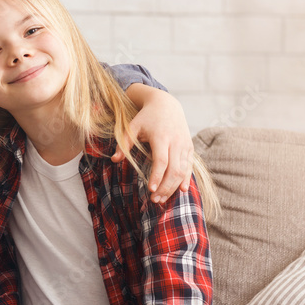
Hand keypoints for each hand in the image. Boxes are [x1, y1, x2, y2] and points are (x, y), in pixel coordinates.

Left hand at [113, 88, 193, 203]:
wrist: (167, 104)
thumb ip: (124, 144)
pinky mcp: (190, 148)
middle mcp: (176, 141)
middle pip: (174, 170)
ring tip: (161, 198)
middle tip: (154, 200)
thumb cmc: (146, 117)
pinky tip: (181, 191)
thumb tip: (114, 160)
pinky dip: (186, 179)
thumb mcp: (132, 126)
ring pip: (183, 171)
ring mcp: (185, 145)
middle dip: (165, 187)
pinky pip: (189, 167)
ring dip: (173, 187)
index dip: (157, 176)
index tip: (151, 189)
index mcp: (161, 136)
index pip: (161, 161)